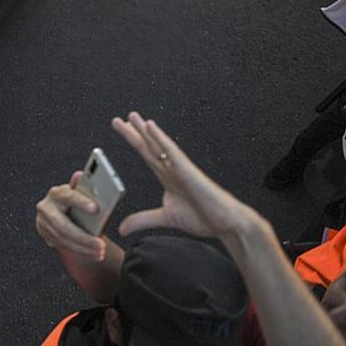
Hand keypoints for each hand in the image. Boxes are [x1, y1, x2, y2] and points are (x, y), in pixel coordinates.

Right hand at [35, 171, 107, 260]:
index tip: (96, 209)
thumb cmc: (76, 201)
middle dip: (83, 238)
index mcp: (56, 194)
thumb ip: (82, 187)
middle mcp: (46, 207)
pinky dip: (79, 251)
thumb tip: (79, 174)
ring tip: (100, 251)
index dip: (81, 202)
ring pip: (63, 239)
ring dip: (83, 248)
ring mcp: (43, 222)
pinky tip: (93, 253)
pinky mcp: (45, 234)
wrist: (63, 212)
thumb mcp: (80, 192)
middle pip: (63, 226)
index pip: (67, 196)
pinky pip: (62, 246)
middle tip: (100, 245)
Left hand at [111, 111, 255, 240]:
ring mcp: (180, 168)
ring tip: (132, 117)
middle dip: (134, 133)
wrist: (227, 224)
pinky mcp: (188, 170)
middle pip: (149, 146)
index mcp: (168, 176)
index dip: (135, 141)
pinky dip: (160, 138)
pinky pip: (171, 151)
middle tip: (118, 120)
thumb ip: (143, 220)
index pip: (147, 154)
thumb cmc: (204, 217)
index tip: (122, 130)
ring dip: (145, 130)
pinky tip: (150, 127)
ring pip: (158, 145)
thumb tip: (122, 228)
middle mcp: (172, 169)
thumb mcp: (164, 218)